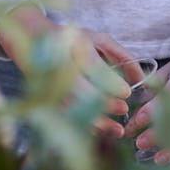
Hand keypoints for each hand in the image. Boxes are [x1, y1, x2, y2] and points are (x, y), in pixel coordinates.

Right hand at [0, 8, 140, 134]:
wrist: (29, 38)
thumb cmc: (71, 39)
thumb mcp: (98, 39)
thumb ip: (121, 56)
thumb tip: (140, 77)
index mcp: (72, 44)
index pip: (90, 65)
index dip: (109, 81)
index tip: (127, 93)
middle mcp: (57, 62)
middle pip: (78, 88)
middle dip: (102, 102)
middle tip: (124, 110)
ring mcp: (47, 80)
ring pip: (70, 106)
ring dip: (95, 121)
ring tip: (118, 130)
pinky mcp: (43, 95)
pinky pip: (64, 115)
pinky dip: (83, 126)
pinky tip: (102, 132)